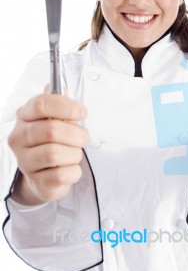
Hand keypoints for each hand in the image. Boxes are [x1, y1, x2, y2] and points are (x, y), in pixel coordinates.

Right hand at [8, 89, 88, 203]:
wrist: (43, 175)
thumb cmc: (51, 141)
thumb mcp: (54, 118)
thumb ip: (58, 103)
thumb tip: (60, 87)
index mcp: (24, 117)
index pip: (41, 104)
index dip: (67, 106)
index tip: (82, 112)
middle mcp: (19, 138)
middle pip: (51, 130)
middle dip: (76, 133)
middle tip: (84, 137)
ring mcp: (25, 162)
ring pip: (54, 153)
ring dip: (74, 153)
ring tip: (74, 153)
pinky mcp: (37, 182)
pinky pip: (61, 175)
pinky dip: (73, 171)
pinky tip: (70, 168)